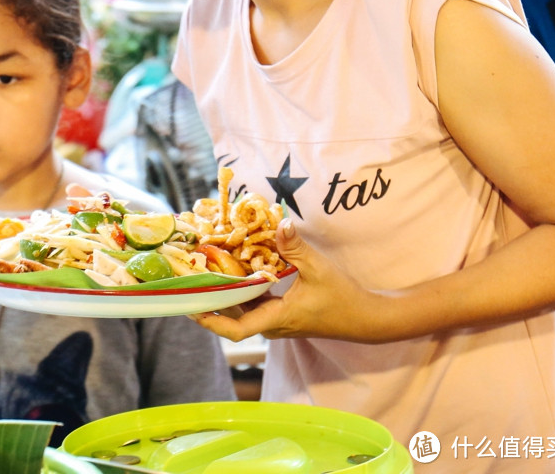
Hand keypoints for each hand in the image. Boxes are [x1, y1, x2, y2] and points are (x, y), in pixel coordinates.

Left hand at [191, 220, 386, 342]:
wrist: (366, 318)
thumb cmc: (344, 298)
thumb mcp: (320, 269)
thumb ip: (297, 247)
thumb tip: (280, 223)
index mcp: (276, 319)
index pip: (235, 330)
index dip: (210, 320)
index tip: (190, 306)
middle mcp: (271, 325)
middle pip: (230, 319)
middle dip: (208, 301)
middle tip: (188, 280)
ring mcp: (275, 321)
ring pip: (240, 312)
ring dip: (222, 295)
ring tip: (202, 273)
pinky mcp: (281, 314)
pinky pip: (252, 305)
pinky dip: (240, 291)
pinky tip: (231, 272)